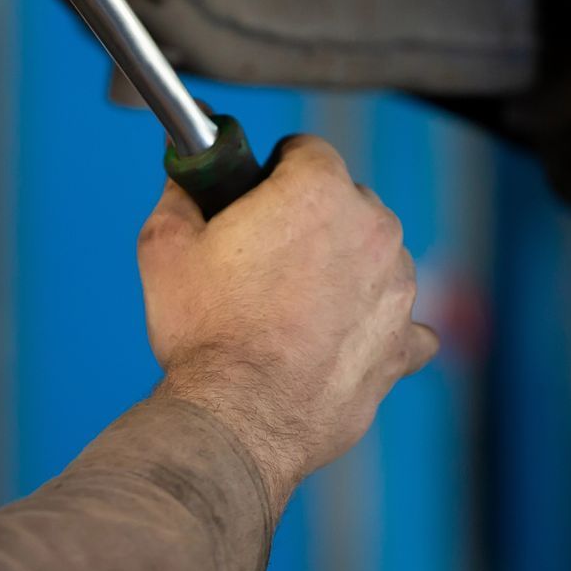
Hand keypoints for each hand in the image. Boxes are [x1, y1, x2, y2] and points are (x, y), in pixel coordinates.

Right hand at [138, 135, 437, 511]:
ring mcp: (397, 288)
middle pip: (345, 201)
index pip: (306, 151)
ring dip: (343, 269)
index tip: (253, 200)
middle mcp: (372, 229)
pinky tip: (337, 341)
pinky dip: (373, 326)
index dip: (273, 172)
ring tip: (291, 309)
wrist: (237, 419)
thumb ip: (181, 193)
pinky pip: (401, 321)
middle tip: (263, 261)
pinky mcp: (405, 344)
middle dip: (310, 220)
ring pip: (373, 256)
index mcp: (318, 191)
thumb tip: (184, 178)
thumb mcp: (166, 245)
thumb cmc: (205, 332)